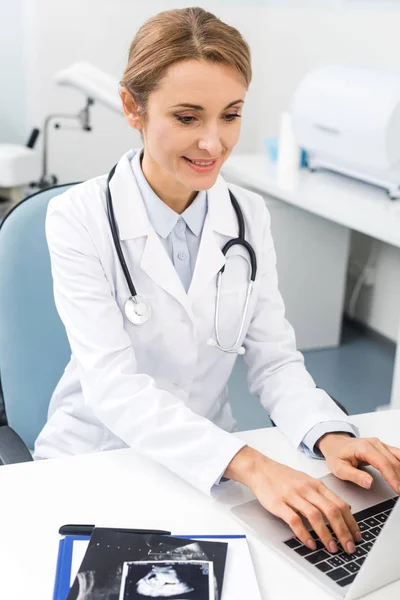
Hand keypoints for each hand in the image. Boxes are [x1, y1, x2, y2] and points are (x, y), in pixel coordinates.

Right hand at [224, 446, 360, 553]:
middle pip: (331, 510)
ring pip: (315, 516)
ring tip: (332, 548)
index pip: (340, 504)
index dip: (351, 522)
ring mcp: (293, 496)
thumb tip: (345, 508)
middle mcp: (307, 489)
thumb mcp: (308, 481)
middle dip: (343, 531)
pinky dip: (304, 533)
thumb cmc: (283, 477)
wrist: (260, 469)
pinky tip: (310, 543)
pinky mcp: (279, 503)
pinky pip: (294, 520)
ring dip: (326, 534)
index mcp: (316, 485)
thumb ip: (325, 494)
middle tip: (349, 547)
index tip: (357, 536)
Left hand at [318, 433, 399, 494]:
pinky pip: (397, 455)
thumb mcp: (339, 468)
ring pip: (398, 457)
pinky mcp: (383, 448)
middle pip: (393, 461)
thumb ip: (355, 476)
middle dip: (399, 478)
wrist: (335, 444)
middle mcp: (374, 444)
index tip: (398, 489)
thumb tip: (369, 483)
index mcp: (363, 448)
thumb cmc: (337, 455)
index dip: (392, 478)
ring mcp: (380, 445)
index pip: (383, 464)